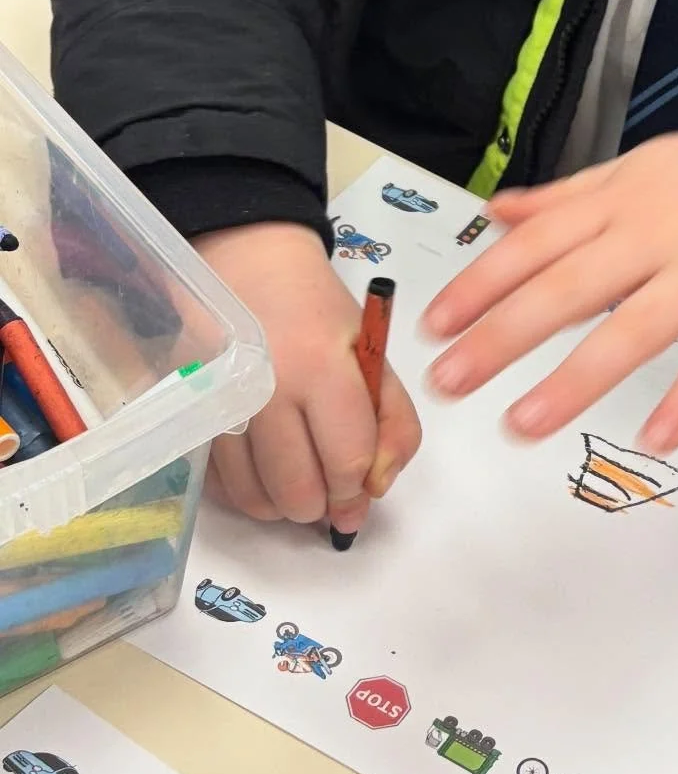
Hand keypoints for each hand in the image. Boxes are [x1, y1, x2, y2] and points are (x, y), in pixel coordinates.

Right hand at [195, 222, 421, 530]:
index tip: (361, 493)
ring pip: (256, 500)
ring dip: (285, 507)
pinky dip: (247, 492)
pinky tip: (264, 472)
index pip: (347, 460)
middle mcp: (265, 390)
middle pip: (298, 492)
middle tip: (330, 492)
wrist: (249, 266)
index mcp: (320, 366)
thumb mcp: (371, 353)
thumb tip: (377, 486)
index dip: (359, 490)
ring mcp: (220, 405)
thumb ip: (393, 420)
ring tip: (300, 482)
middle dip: (323, 506)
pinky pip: (219, 486)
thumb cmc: (316, 313)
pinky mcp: (188, 414)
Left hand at [422, 82, 677, 453]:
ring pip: (632, 330)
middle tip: (447, 381)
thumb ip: (569, 195)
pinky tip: (652, 439)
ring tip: (521, 425)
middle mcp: (657, 234)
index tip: (432, 323)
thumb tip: (499, 212)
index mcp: (624, 199)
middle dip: (501, 337)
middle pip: (568, 288)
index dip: (480, 284)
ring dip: (574, 380)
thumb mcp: (643, 164)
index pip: (537, 243)